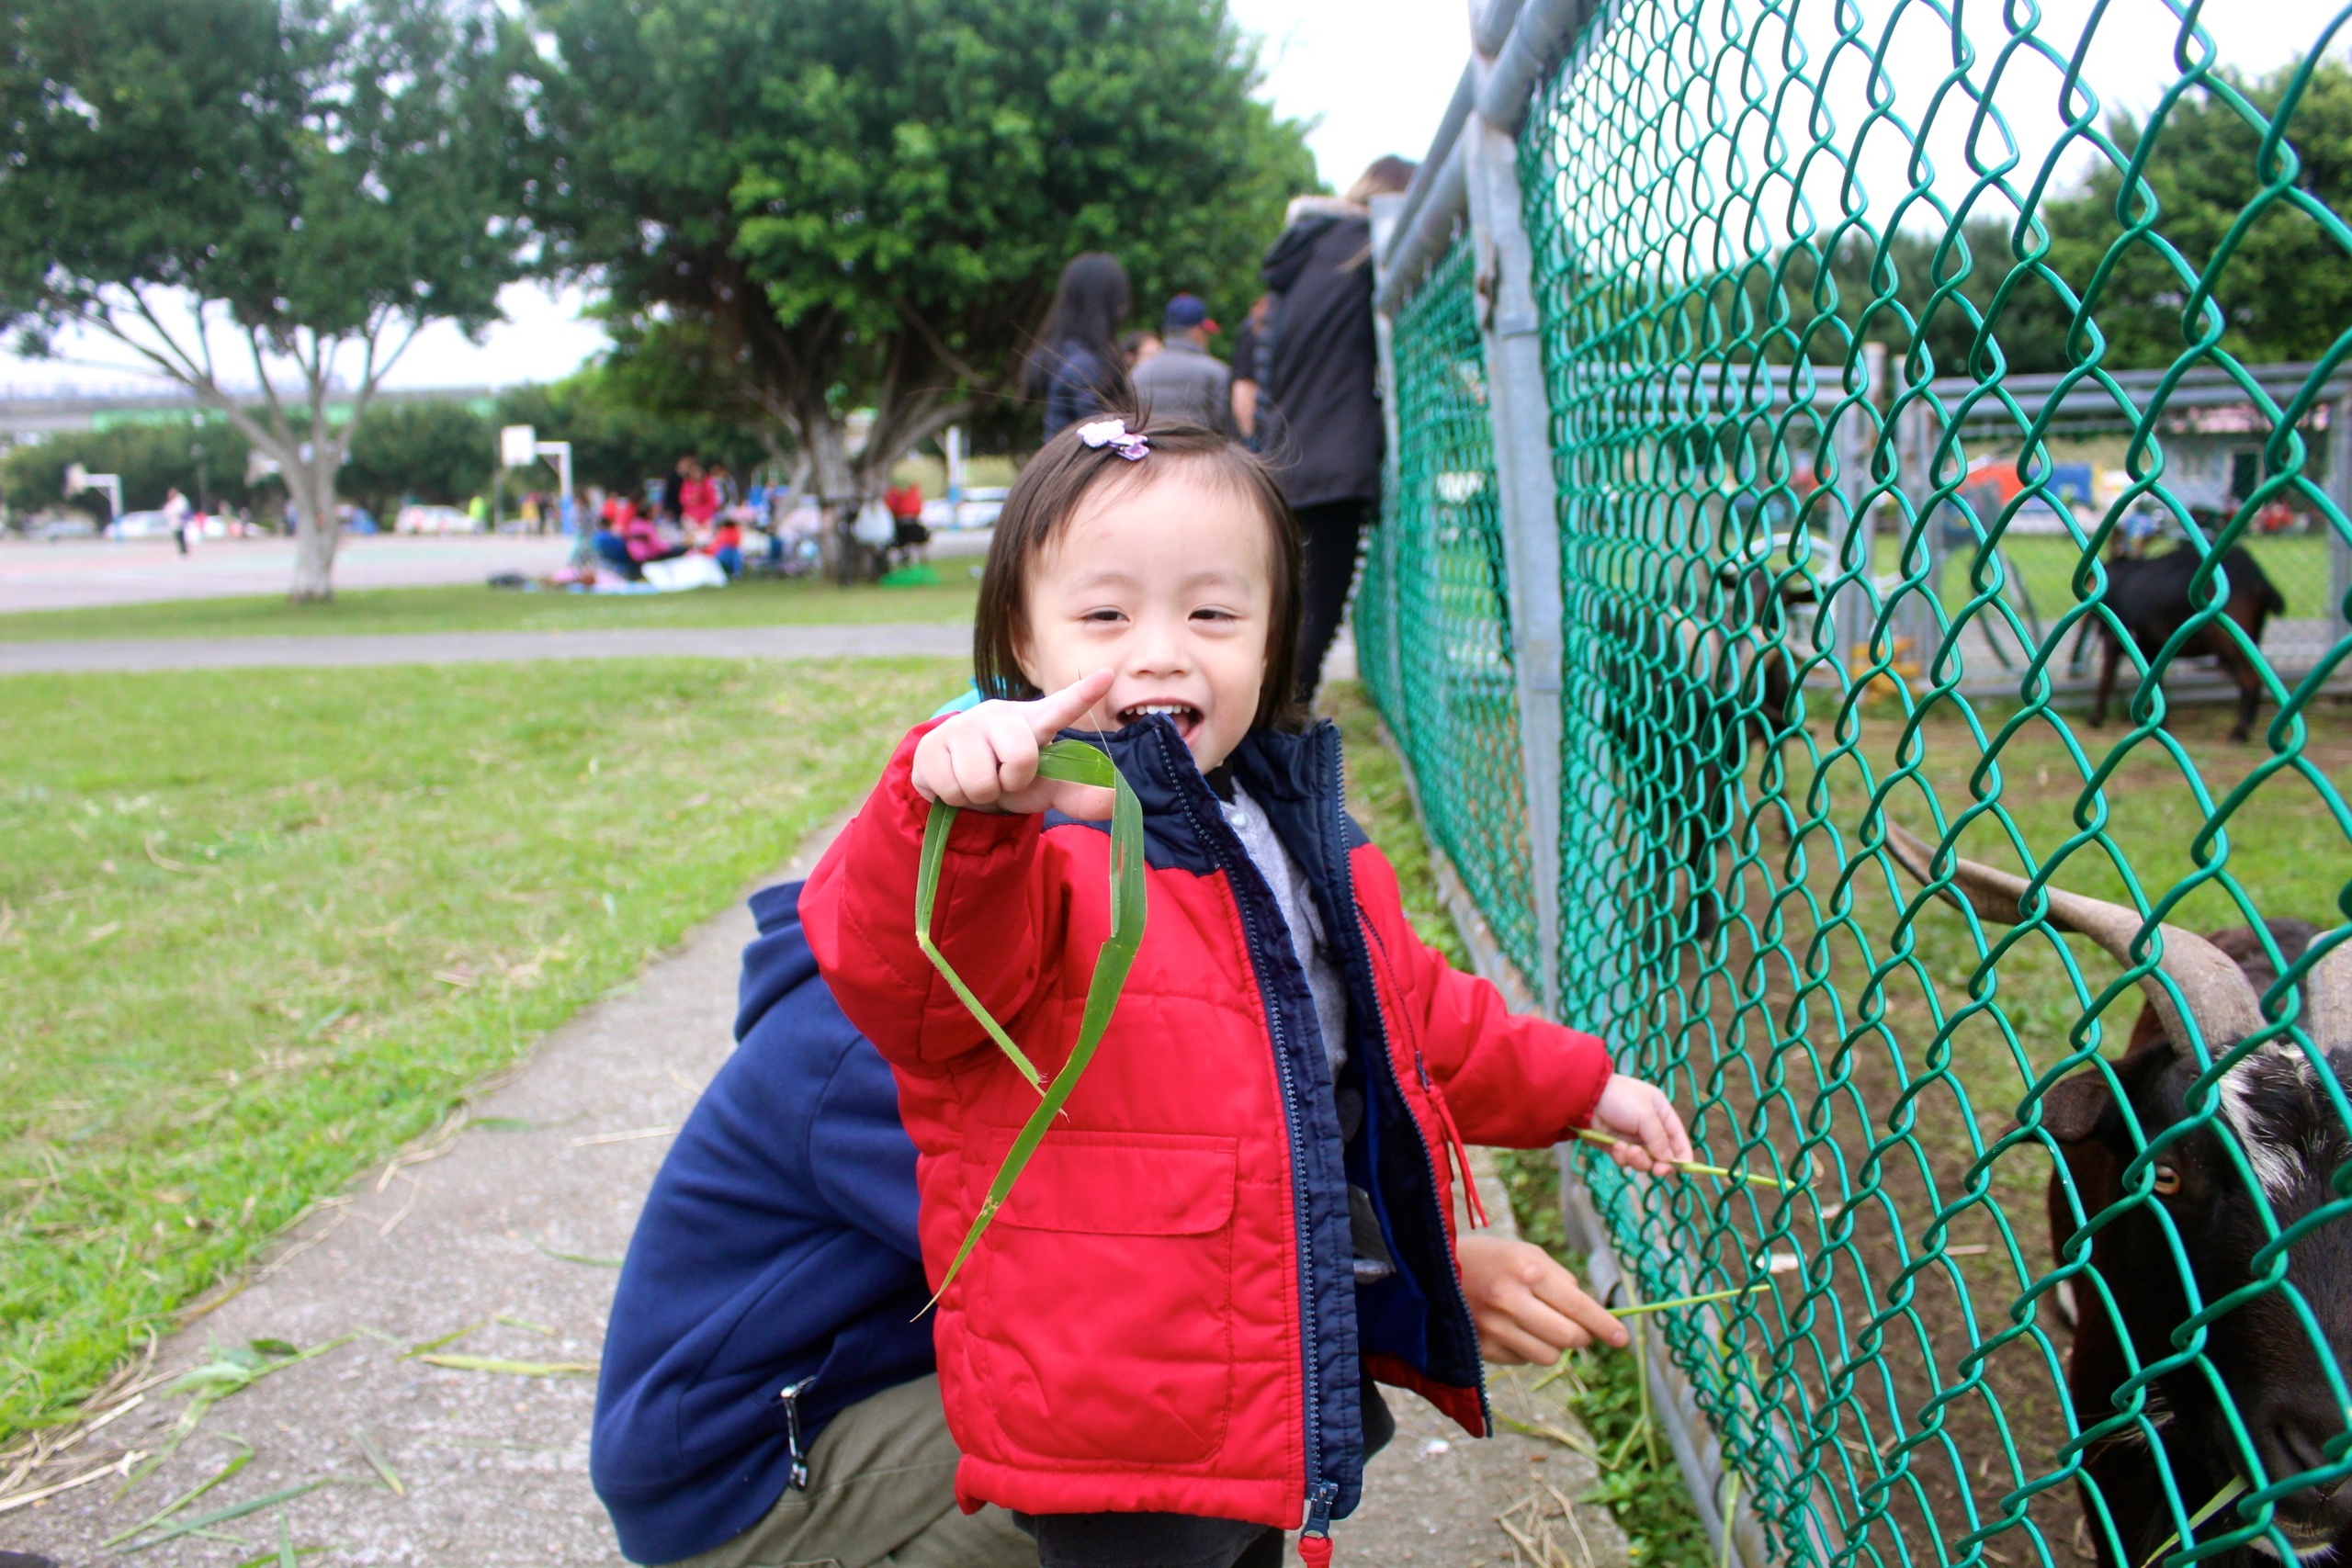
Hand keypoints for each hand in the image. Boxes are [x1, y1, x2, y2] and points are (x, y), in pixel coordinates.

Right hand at [910, 669, 1116, 817]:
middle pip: (1021, 758)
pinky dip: (955, 797)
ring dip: (980, 794)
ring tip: (977, 778)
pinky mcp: (932, 743)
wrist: (956, 781)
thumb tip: (1115, 800)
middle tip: (1002, 777)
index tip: (1108, 676)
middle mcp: (999, 714)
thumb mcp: (1045, 787)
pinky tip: (953, 780)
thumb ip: (1078, 795)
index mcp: (1034, 722)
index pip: (1063, 707)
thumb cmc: (1009, 776)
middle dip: (1012, 782)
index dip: (1084, 695)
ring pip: (980, 782)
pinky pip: (950, 787)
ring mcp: (963, 725)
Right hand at [1456, 1234, 1627, 1359]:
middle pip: (1568, 1338)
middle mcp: (1510, 1300)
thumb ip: (1561, 1281)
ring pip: (1548, 1357)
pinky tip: (1513, 1330)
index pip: (1578, 1306)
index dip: (1604, 1326)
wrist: (1430, 1268)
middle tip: (1581, 1331)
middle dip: (1583, 1338)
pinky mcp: (1480, 1347)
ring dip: (1554, 1347)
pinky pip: (1522, 1360)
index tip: (1622, 1339)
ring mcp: (1493, 1327)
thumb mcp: (1526, 1254)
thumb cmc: (1489, 1258)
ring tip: (1540, 1326)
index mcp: (1527, 1270)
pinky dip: (1526, 1349)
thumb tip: (1592, 1314)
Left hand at [1592, 1074, 1693, 1176]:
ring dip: (1637, 1160)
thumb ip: (1659, 1139)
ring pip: (1643, 1161)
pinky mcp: (1616, 1146)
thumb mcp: (1646, 1115)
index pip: (1678, 1138)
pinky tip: (1615, 1146)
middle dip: (1657, 1162)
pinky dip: (1621, 1156)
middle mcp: (1649, 1127)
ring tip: (1627, 1150)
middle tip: (1656, 1170)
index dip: (1682, 1155)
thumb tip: (1669, 1161)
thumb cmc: (1620, 1099)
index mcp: (1661, 1113)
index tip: (1684, 1170)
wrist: (1586, 1099)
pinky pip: (1625, 1160)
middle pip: (1661, 1155)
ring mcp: (1632, 1137)